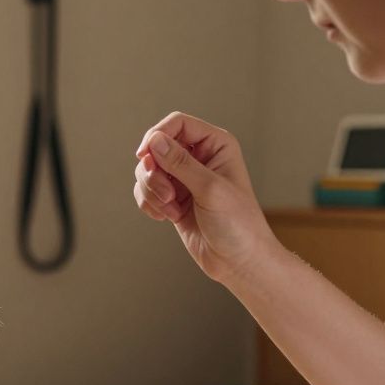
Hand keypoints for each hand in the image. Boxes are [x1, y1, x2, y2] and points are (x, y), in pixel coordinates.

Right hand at [132, 111, 280, 283]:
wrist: (239, 261)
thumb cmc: (238, 224)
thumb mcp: (210, 189)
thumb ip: (180, 163)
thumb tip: (155, 140)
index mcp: (216, 145)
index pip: (177, 124)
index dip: (157, 136)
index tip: (144, 156)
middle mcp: (199, 158)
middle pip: (157, 147)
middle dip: (153, 172)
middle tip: (165, 194)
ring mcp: (184, 179)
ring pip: (148, 171)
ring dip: (151, 190)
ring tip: (169, 209)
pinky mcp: (172, 199)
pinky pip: (146, 191)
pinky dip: (149, 203)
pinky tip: (165, 217)